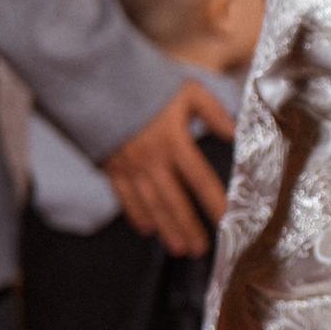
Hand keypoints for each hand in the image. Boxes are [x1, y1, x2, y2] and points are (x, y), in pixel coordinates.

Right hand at [101, 78, 234, 256]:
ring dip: (165, 228)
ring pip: (149, 205)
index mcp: (174, 142)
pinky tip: (147, 229)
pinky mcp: (110, 167)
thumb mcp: (186, 90)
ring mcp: (128, 166)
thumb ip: (212, 111)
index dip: (214, 202)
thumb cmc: (146, 83)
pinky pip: (124, 197)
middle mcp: (151, 160)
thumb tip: (234, 130)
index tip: (227, 220)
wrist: (96, 80)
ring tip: (178, 247)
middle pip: (174, 201)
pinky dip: (136, 214)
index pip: (200, 179)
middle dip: (188, 227)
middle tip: (201, 249)